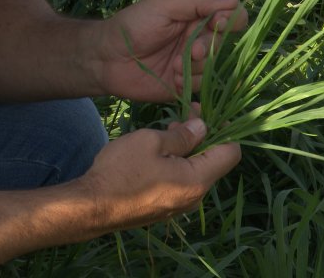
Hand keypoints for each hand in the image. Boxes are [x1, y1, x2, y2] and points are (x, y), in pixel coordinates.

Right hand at [80, 117, 240, 230]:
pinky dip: (178, 163)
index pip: (232, 154)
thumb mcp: (152, 142)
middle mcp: (195, 197)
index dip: (227, 130)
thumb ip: (183, 135)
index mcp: (198, 180)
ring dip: (188, 149)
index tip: (211, 114)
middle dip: (203, 136)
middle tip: (183, 117)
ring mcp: (180, 205)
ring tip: (167, 131)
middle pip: (213, 161)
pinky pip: (182, 182)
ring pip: (195, 171)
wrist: (91, 207)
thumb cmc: (122, 170)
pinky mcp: (165, 208)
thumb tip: (203, 127)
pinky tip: (158, 152)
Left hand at [97, 0, 247, 101]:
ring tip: (172, 66)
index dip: (230, 21)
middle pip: (221, 44)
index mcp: (195, 17)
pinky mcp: (184, 85)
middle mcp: (197, 39)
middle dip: (207, 47)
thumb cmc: (134, 25)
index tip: (217, 23)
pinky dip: (188, 82)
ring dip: (194, 67)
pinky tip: (171, 78)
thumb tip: (234, 1)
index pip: (229, 17)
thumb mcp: (165, 5)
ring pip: (212, 67)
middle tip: (190, 51)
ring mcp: (191, 64)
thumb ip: (198, 2)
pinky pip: (200, 86)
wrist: (107, 58)